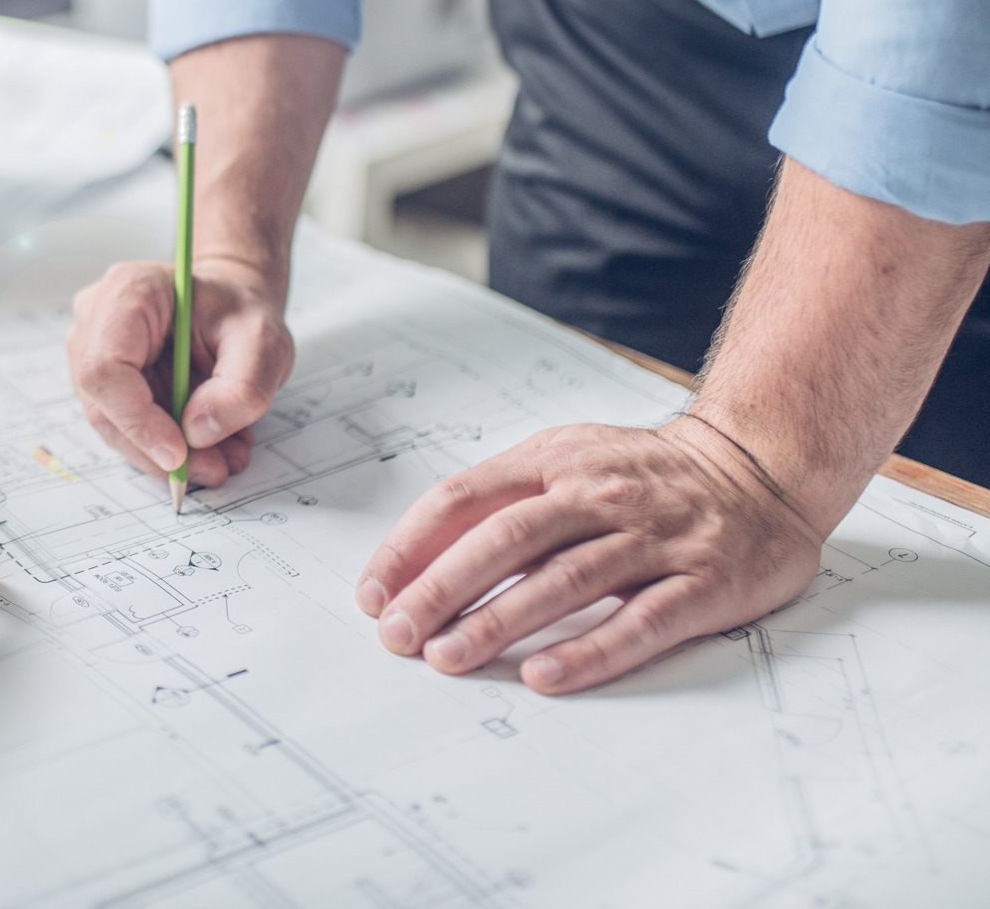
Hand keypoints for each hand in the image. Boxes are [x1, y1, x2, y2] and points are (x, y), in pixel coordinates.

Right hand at [67, 257, 292, 490]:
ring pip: (112, 423)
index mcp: (129, 291)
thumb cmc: (240, 312)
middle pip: (104, 404)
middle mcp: (97, 319)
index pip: (105, 367)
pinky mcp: (105, 381)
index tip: (180, 453)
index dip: (137, 419)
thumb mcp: (264, 341)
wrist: (231, 307)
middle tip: (212, 468)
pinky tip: (207, 446)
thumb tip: (198, 433)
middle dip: (156, 449)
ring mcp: (92, 350)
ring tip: (221, 457)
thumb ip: (242, 386)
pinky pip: (125, 426)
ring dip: (165, 453)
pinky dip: (165, 446)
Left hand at [355, 416, 829, 693]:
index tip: (373, 592)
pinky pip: (640, 621)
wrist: (761, 468)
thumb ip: (502, 498)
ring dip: (500, 621)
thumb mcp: (567, 460)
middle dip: (443, 589)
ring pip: (564, 580)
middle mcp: (599, 495)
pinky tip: (543, 675)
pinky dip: (589, 650)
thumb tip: (420, 556)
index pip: (465, 498)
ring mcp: (653, 538)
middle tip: (399, 634)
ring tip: (449, 657)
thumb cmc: (645, 475)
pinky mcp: (703, 582)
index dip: (413, 546)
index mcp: (554, 461)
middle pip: (506, 539)